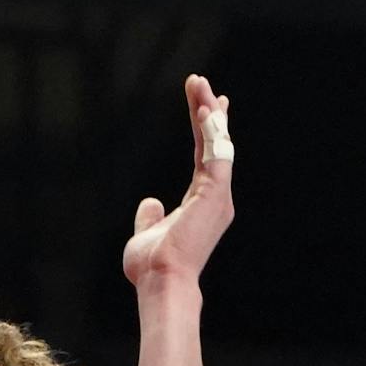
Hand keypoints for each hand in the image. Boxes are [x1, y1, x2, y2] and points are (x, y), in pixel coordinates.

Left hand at [123, 75, 235, 291]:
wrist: (161, 281)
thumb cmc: (153, 266)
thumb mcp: (147, 234)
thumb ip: (151, 217)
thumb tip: (150, 202)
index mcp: (203, 204)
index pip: (205, 157)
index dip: (205, 131)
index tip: (205, 107)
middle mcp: (216, 197)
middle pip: (214, 144)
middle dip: (209, 112)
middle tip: (203, 84)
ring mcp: (218, 195)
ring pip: (216, 143)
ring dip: (208, 112)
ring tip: (199, 85)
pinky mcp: (215, 193)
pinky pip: (216, 152)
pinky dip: (211, 129)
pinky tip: (204, 108)